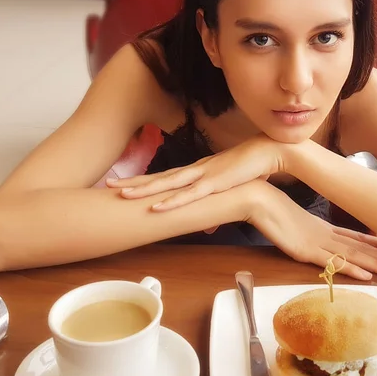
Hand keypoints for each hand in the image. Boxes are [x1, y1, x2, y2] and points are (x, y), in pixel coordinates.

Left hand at [106, 134, 283, 209]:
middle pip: (158, 177)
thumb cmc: (250, 168)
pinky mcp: (214, 183)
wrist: (267, 152)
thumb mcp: (230, 189)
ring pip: (167, 184)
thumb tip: (210, 224)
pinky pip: (189, 195)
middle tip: (108, 185)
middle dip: (133, 182)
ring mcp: (202, 175)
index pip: (164, 176)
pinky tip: (156, 207)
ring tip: (122, 194)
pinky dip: (172, 202)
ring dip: (144, 190)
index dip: (143, 180)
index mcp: (197, 170)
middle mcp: (194, 170)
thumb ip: (216, 205)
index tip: (124, 183)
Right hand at [249, 185, 376, 279]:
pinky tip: (366, 275)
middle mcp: (325, 235)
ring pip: (353, 256)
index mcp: (322, 228)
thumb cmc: (269, 207)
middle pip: (361, 247)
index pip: (355, 237)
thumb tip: (307, 235)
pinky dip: (350, 269)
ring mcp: (316, 242)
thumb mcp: (290, 221)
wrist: (256, 198)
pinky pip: (331, 262)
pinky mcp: (305, 250)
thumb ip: (301, 229)